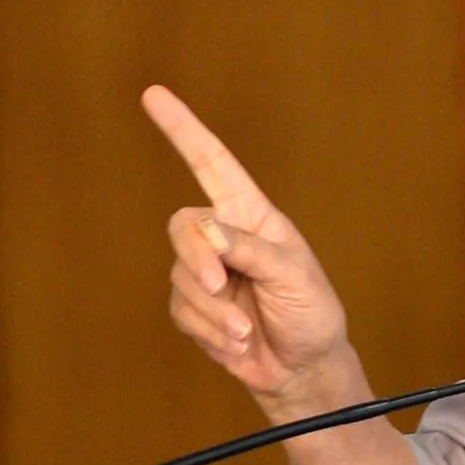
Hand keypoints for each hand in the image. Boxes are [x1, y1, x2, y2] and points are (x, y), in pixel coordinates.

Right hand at [143, 86, 362, 417]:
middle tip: (221, 287)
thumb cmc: (311, 314)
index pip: (213, 164)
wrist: (304, 369)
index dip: (184, 130)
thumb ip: (249, 249)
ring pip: (181, 278)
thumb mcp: (293, 276)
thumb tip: (205, 231)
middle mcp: (226, 238)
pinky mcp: (194, 308)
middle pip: (183, 226)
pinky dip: (210, 331)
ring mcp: (206, 273)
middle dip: (197, 260)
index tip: (153, 95)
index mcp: (254, 217)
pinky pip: (182, 311)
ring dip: (214, 312)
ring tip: (248, 330)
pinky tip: (238, 343)